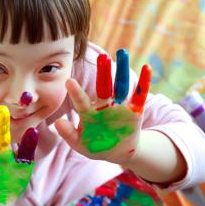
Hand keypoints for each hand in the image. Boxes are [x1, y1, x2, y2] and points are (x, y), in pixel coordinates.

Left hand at [55, 49, 151, 164]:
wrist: (117, 152)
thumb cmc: (95, 146)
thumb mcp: (80, 144)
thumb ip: (68, 134)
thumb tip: (57, 123)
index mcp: (88, 113)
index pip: (81, 101)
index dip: (76, 92)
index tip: (68, 81)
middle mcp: (104, 105)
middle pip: (103, 86)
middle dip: (103, 72)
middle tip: (102, 57)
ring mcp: (119, 107)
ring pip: (121, 85)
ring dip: (121, 70)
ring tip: (122, 53)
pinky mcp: (135, 110)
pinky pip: (140, 94)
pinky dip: (144, 82)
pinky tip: (147, 67)